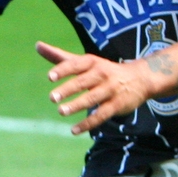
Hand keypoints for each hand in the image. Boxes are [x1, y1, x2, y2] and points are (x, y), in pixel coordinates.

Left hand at [38, 41, 154, 133]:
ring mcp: (110, 90)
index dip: (63, 70)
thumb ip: (60, 56)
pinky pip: (101, 115)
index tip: (50, 77)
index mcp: (91, 62)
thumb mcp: (84, 61)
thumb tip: (37, 45)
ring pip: (92, 98)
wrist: (140, 78)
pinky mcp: (116, 105)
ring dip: (76, 105)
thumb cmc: (103, 70)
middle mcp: (101, 74)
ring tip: (61, 111)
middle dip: (68, 89)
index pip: (75, 65)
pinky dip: (88, 123)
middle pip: (83, 82)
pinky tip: (74, 130)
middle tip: (52, 98)